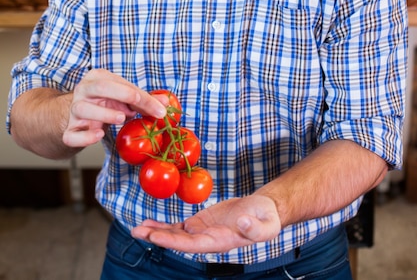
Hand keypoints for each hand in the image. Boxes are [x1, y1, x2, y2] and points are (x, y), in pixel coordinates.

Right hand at [62, 69, 166, 147]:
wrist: (78, 118)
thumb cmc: (104, 103)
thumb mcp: (124, 98)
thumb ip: (143, 100)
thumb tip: (166, 103)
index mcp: (97, 78)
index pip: (121, 84)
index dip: (142, 97)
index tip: (160, 110)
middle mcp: (83, 91)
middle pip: (99, 87)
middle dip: (122, 94)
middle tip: (137, 106)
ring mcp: (73, 111)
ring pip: (82, 109)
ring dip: (103, 114)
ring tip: (120, 118)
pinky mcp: (68, 131)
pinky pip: (72, 135)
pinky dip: (85, 137)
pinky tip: (98, 135)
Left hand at [131, 194, 280, 252]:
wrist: (263, 211)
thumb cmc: (266, 218)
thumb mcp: (267, 223)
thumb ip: (256, 228)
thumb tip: (243, 224)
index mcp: (220, 242)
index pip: (192, 245)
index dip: (173, 242)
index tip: (155, 237)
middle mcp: (207, 240)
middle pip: (178, 242)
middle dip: (158, 237)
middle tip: (138, 232)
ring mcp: (202, 232)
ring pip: (175, 235)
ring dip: (156, 232)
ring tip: (137, 229)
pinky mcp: (200, 223)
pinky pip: (179, 227)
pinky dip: (164, 226)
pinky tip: (150, 225)